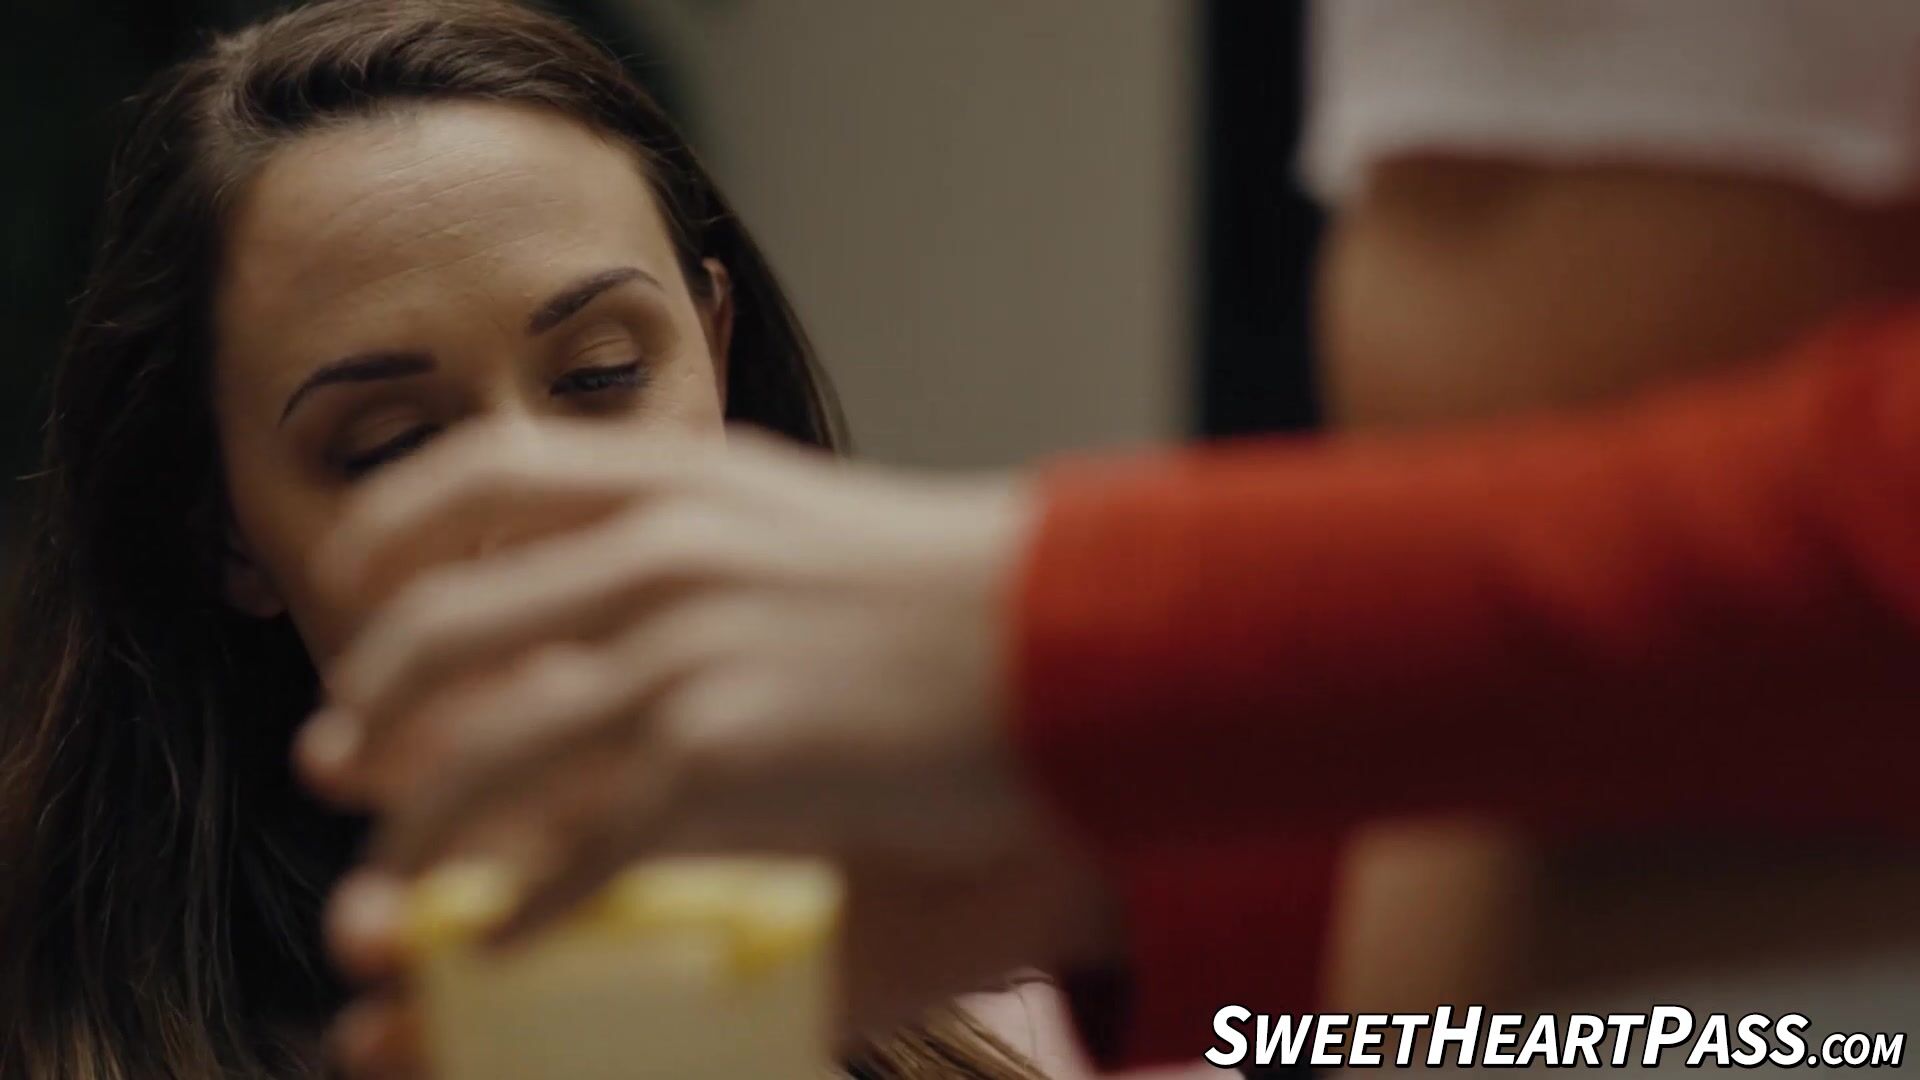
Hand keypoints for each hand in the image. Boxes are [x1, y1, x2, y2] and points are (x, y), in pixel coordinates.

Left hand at [297, 419, 1116, 1062]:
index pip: (478, 472)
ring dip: (419, 826)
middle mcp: (662, 551)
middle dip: (369, 707)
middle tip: (333, 761)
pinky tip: (501, 935)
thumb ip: (688, 524)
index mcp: (679, 477)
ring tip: (394, 876)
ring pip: (490, 752)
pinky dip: (522, 901)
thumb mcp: (796, 514)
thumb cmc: (943, 587)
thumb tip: (596, 565)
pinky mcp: (730, 754)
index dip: (386, 531)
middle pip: (447, 626)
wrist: (1061, 637)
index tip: (347, 589)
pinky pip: (580, 845)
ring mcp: (690, 651)